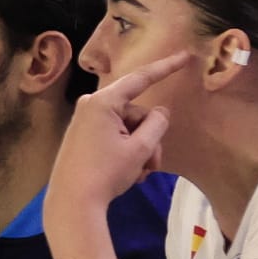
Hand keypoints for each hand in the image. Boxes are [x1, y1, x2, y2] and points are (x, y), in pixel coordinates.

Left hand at [47, 51, 187, 221]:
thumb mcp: (140, 149)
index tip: (185, 56)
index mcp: (103, 102)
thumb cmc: (106, 172)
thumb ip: (156, 125)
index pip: (141, 78)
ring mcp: (85, 121)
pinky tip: (127, 175)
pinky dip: (126, 153)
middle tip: (151, 165)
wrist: (73, 202)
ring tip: (138, 175)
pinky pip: (115, 137)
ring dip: (140, 151)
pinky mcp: (83, 136)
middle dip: (150, 138)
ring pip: (129, 129)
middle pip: (137, 113)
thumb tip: (161, 112)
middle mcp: (91, 105)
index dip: (166, 67)